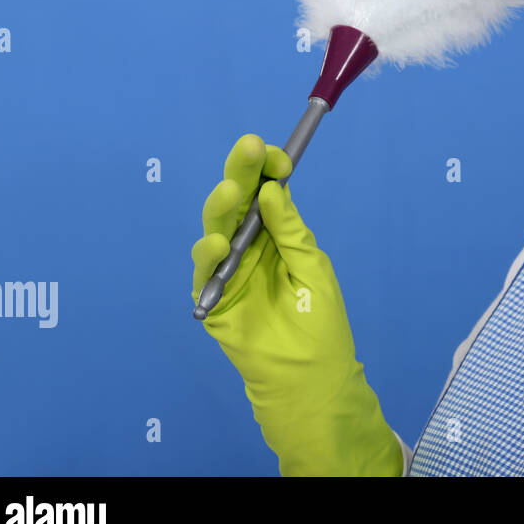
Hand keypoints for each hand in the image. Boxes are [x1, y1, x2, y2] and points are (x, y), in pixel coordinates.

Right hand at [191, 133, 401, 475]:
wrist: (310, 376)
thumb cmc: (318, 323)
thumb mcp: (311, 268)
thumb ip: (290, 231)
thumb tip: (273, 189)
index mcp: (277, 235)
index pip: (266, 193)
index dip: (267, 171)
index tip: (276, 154)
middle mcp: (250, 246)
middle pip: (239, 202)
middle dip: (242, 172)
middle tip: (249, 147)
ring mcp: (229, 270)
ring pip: (216, 227)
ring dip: (222, 207)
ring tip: (234, 189)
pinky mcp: (212, 298)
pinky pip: (204, 270)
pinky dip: (208, 254)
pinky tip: (218, 241)